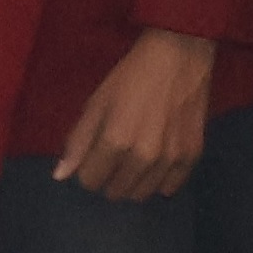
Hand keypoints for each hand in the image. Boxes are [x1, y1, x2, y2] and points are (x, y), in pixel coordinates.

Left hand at [53, 28, 215, 202]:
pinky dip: (158, 182)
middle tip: (112, 158)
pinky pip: (170, 188)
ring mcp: (170, 159)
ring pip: (142, 194)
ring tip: (132, 160)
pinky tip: (154, 165)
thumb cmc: (130, 77)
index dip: (87, 170)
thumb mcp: (96, 103)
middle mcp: (144, 157)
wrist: (178, 58)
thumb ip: (77, 142)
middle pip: (116, 191)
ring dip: (132, 183)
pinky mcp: (192, 156)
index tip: (92, 157)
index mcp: (115, 142)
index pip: (90, 181)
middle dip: (108, 179)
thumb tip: (60, 176)